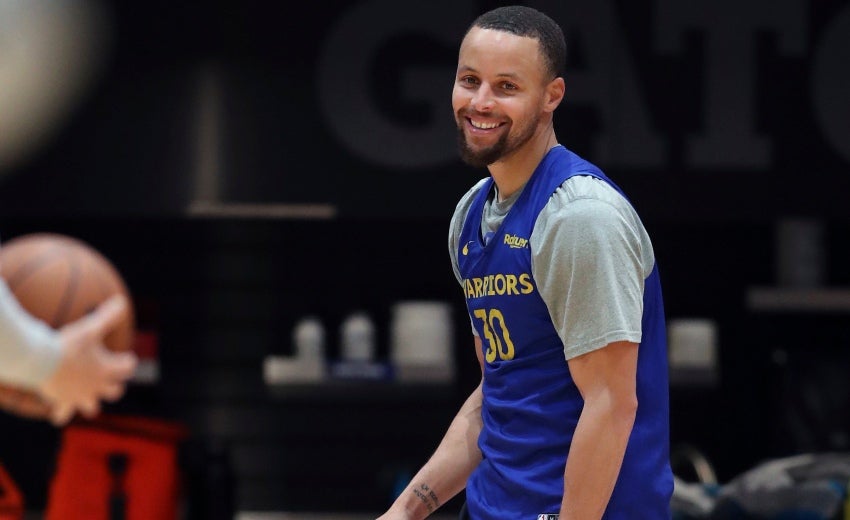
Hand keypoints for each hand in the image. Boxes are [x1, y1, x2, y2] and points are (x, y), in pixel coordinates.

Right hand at [37, 294, 137, 425]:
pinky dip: (62, 414)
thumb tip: (122, 301)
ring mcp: (80, 396)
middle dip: (116, 385)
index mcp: (107, 369)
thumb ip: (107, 316)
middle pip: (114, 391)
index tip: (128, 357)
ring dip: (92, 403)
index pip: (127, 368)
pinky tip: (60, 415)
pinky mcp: (62, 401)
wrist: (42, 361)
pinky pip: (63, 413)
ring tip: (89, 401)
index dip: (128, 362)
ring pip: (92, 407)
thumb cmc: (68, 344)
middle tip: (113, 380)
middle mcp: (97, 386)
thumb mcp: (90, 327)